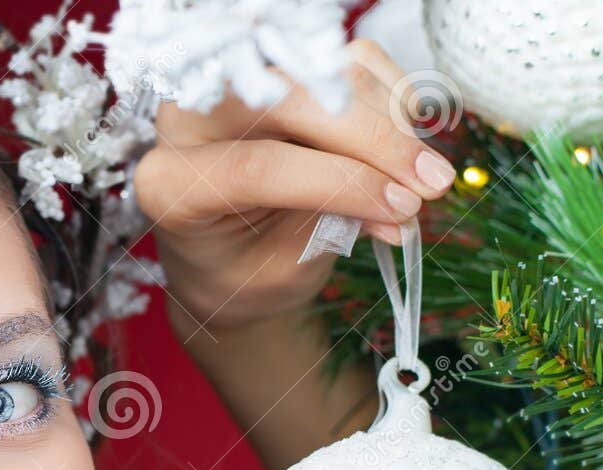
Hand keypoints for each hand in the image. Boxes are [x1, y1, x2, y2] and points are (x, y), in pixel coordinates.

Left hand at [133, 40, 453, 334]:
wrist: (232, 264)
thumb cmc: (246, 273)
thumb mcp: (282, 271)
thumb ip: (330, 230)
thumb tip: (402, 202)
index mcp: (170, 182)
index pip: (257, 166)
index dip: (339, 183)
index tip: (402, 207)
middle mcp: (191, 120)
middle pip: (293, 101)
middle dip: (373, 141)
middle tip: (431, 185)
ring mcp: (237, 86)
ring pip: (329, 73)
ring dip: (390, 123)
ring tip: (421, 182)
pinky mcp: (280, 70)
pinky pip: (350, 62)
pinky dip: (392, 100)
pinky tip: (405, 150)